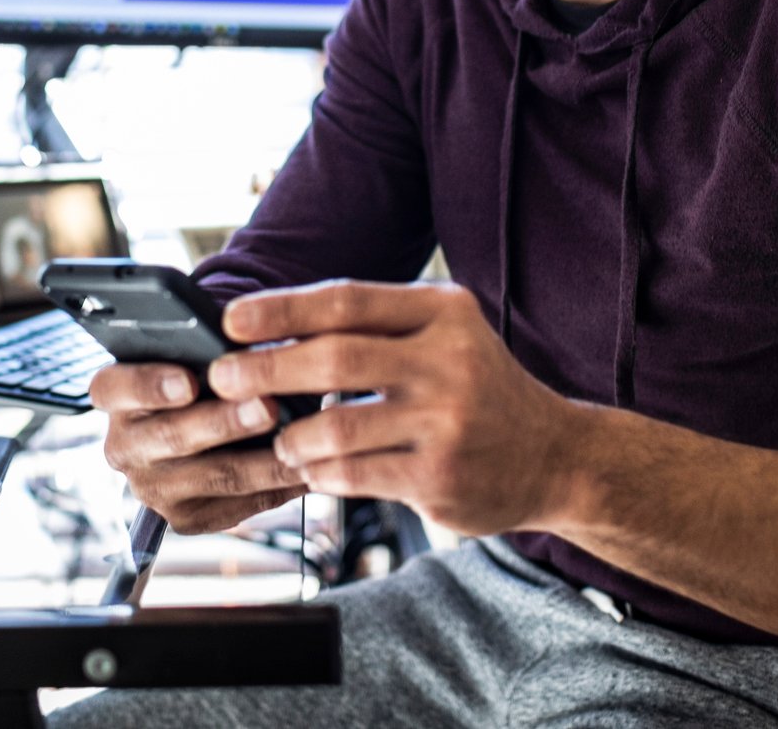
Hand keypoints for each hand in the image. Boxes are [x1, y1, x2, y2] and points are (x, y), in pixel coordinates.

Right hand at [86, 361, 308, 534]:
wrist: (202, 421)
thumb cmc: (202, 371)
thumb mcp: (194, 350)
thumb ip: (211, 348)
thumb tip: (252, 348)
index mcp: (115, 394)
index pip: (115, 387)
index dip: (149, 385)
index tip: (188, 381)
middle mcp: (123, 446)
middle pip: (171, 437)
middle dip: (224, 423)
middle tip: (267, 406)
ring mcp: (152, 488)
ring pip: (214, 476)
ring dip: (263, 461)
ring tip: (302, 442)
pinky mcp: (186, 519)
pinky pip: (239, 505)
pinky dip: (279, 486)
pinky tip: (309, 467)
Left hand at [209, 280, 579, 536]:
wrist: (555, 454)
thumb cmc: (477, 387)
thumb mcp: (444, 335)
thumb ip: (375, 328)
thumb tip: (272, 329)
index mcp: (444, 312)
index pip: (348, 301)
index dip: (281, 309)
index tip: (230, 320)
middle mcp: (449, 360)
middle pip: (335, 359)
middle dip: (266, 368)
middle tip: (222, 379)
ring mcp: (447, 422)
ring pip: (336, 426)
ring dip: (291, 435)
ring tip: (279, 438)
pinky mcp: (440, 476)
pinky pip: (354, 474)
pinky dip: (320, 472)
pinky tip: (313, 468)